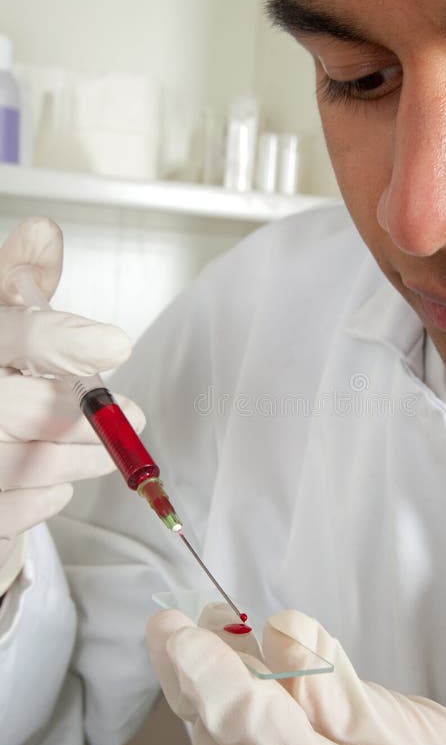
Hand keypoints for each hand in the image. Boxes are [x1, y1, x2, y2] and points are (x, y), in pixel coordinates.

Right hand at [0, 217, 142, 595]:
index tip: (113, 344)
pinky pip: (5, 511)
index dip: (59, 339)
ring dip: (77, 459)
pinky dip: (42, 500)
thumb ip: (19, 283)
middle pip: (10, 408)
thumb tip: (45, 232)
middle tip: (133, 418)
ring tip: (108, 453)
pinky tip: (59, 484)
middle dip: (77, 417)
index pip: (6, 334)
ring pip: (15, 463)